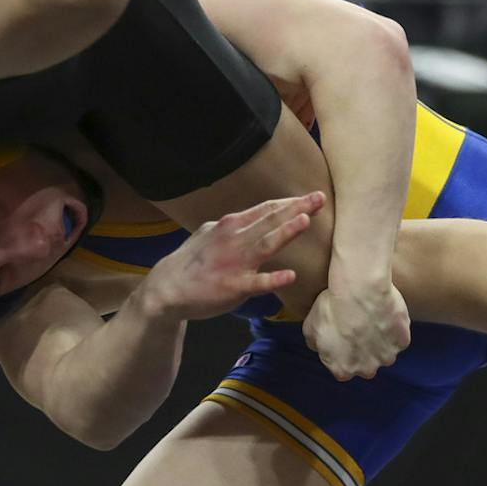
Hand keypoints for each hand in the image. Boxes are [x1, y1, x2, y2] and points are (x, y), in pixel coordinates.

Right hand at [140, 193, 323, 322]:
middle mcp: (234, 239)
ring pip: (265, 245)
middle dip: (296, 208)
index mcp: (230, 225)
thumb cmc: (192, 262)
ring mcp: (234, 263)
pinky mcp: (232, 287)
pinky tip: (290, 276)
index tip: (312, 196)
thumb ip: (233, 227)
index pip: (266, 210)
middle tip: (320, 198)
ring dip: (285, 232)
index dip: (290, 202)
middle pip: (270, 221)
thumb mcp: (209, 234)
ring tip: (306, 222)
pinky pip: (256, 283)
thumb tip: (251, 220)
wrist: (166, 289)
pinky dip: (273, 279)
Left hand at [303, 275, 411, 380]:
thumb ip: (316, 345)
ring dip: (380, 340)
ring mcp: (387, 356)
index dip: (343, 351)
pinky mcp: (402, 341)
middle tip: (359, 327)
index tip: (344, 336)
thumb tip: (320, 347)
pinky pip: (399, 337)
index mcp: (343, 370)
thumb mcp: (310, 328)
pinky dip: (395, 328)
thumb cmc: (333, 307)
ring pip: (384, 352)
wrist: (359, 290)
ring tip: (373, 318)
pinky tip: (385, 313)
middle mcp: (366, 369)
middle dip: (363, 350)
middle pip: (366, 363)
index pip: (343, 368)